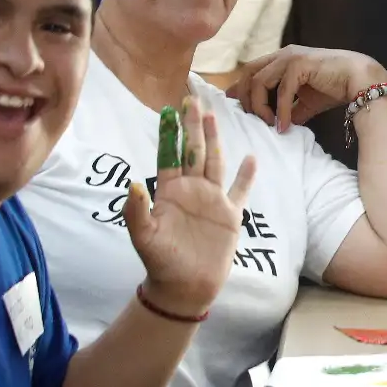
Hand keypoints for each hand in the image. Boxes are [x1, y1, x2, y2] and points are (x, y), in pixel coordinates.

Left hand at [126, 95, 256, 316]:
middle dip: (193, 126)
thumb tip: (135, 182)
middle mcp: (191, 190)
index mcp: (170, 192)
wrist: (185, 286)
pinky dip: (246, 175)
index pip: (170, 155)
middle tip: (192, 99)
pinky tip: (251, 158)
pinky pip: (240, 190)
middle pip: (194, 151)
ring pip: (215, 162)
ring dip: (215, 140)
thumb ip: (137, 211)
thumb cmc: (160, 262)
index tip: (169, 110)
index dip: (170, 134)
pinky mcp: (230, 215)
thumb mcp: (143, 237)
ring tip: (213, 117)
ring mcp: (212, 200)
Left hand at [226, 45, 386, 132]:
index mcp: (282, 59)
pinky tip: (284, 126)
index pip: (252, 71)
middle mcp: (283, 55)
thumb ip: (290, 109)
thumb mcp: (306, 102)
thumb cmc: (336, 88)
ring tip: (269, 124)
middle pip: (248, 73)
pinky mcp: (300, 64)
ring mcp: (290, 57)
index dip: (241, 89)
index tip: (236, 108)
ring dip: (260, 106)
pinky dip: (281, 111)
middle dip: (246, 98)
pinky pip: (282, 91)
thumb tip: (278, 125)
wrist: (361, 80)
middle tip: (251, 120)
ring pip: (259, 81)